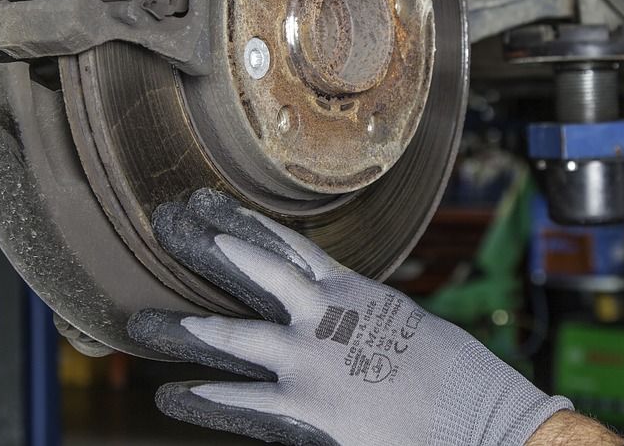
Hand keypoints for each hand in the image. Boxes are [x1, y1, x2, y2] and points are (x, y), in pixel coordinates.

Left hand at [128, 188, 570, 444]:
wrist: (486, 422)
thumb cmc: (457, 378)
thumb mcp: (406, 328)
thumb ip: (360, 317)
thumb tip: (333, 311)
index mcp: (353, 291)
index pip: (283, 245)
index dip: (237, 222)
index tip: (202, 201)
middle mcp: (326, 317)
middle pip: (250, 272)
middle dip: (202, 247)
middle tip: (162, 224)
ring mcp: (313, 364)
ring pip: (232, 336)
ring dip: (183, 328)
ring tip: (138, 323)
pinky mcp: (310, 413)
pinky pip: (243, 405)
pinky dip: (204, 400)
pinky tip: (169, 395)